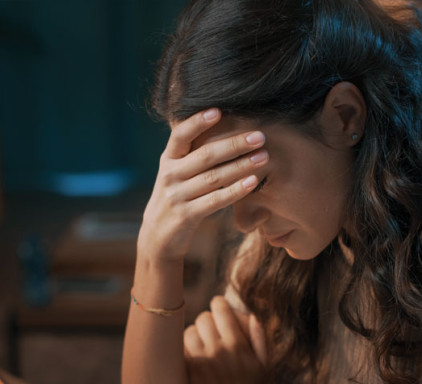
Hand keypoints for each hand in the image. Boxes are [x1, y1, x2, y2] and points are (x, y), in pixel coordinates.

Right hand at [138, 108, 267, 261]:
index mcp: (168, 159)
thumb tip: (221, 121)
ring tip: (264, 157)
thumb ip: (191, 152)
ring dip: (241, 166)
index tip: (218, 110)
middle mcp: (170, 175)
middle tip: (259, 136)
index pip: (180, 135)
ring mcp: (177, 196)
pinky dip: (236, 190)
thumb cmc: (177, 195)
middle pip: (205, 155)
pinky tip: (253, 182)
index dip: (197, 122)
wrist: (157, 236)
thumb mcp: (176, 172)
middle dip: (234, 144)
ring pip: (214, 177)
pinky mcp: (186, 215)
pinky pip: (215, 201)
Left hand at [184, 296, 268, 383]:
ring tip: (197, 342)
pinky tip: (190, 356)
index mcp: (238, 344)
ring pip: (189, 333)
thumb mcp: (264, 365)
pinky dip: (185, 351)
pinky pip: (182, 352)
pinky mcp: (191, 374)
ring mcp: (203, 362)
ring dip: (193, 335)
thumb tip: (253, 316)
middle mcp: (220, 350)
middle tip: (208, 327)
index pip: (222, 310)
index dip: (218, 304)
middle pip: (203, 318)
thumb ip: (259, 339)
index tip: (217, 305)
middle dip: (205, 320)